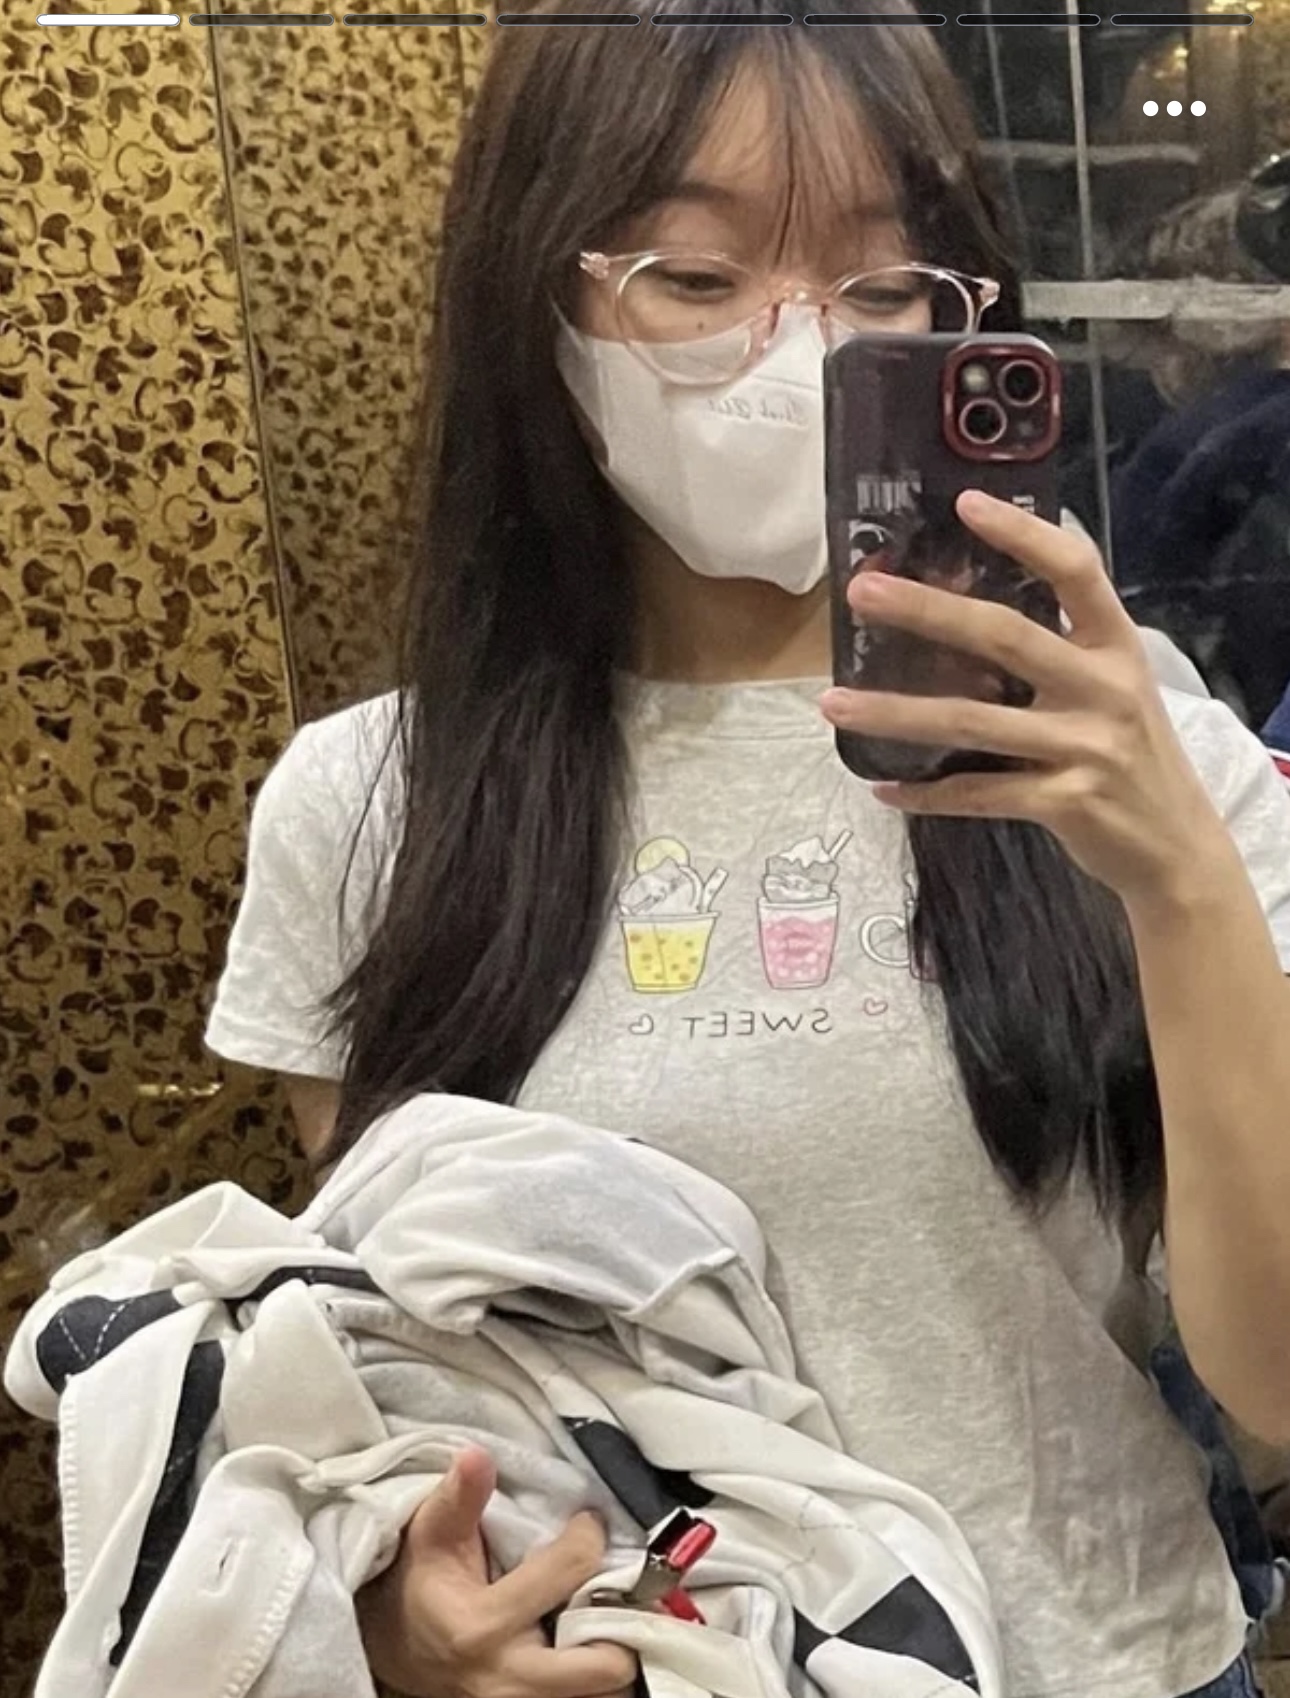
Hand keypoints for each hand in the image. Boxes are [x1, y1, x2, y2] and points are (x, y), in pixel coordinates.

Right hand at [357, 1448, 637, 1697]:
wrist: (404, 1648)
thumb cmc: (423, 1581)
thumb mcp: (432, 1535)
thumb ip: (459, 1498)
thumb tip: (477, 1455)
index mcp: (484, 1627)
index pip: (570, 1572)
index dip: (589, 1535)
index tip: (588, 1520)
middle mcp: (512, 1677)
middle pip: (606, 1667)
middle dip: (625, 1624)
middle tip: (619, 1584)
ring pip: (606, 1693)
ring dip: (618, 1650)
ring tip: (611, 1611)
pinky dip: (605, 1676)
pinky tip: (596, 1638)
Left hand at [820, 490, 1235, 905]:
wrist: (1177, 847)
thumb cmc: (1130, 756)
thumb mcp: (1113, 690)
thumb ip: (1054, 653)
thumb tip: (953, 619)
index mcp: (1116, 646)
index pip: (1074, 570)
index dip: (1022, 533)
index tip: (964, 503)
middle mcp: (1104, 687)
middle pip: (1004, 635)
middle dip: (926, 610)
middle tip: (862, 592)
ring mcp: (1086, 746)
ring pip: (971, 721)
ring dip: (894, 712)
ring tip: (833, 703)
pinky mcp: (1066, 802)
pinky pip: (979, 793)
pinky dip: (927, 793)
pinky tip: (883, 787)